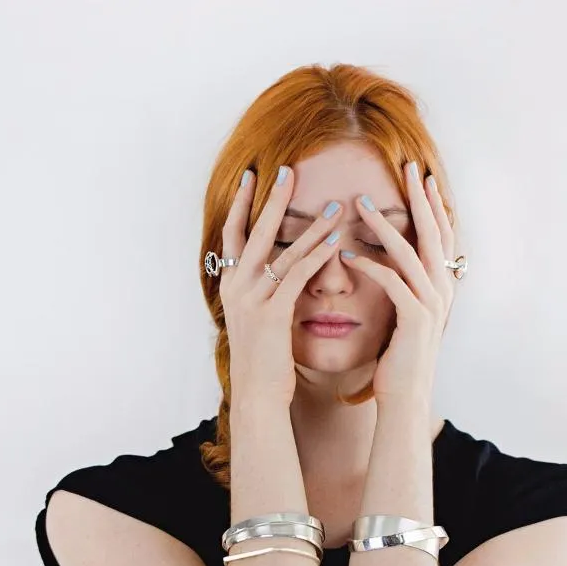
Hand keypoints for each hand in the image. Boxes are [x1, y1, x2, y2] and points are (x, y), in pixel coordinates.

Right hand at [219, 166, 344, 405]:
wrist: (257, 396)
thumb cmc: (263, 361)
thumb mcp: (256, 321)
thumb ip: (263, 293)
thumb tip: (276, 273)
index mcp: (230, 287)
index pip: (232, 235)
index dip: (241, 204)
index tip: (252, 176)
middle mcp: (235, 289)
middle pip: (252, 232)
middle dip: (270, 200)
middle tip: (286, 168)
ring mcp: (251, 301)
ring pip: (280, 251)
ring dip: (309, 225)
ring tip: (334, 204)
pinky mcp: (271, 315)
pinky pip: (296, 276)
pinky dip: (317, 256)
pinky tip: (336, 241)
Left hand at [338, 161, 458, 405]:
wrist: (405, 397)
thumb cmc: (400, 357)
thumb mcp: (407, 315)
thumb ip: (407, 286)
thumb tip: (396, 262)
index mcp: (441, 286)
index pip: (441, 236)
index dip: (433, 205)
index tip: (420, 176)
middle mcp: (442, 290)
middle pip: (433, 234)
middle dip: (420, 199)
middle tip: (407, 167)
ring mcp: (430, 304)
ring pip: (410, 253)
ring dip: (385, 226)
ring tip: (360, 203)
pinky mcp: (414, 320)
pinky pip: (392, 283)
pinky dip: (370, 265)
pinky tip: (347, 253)